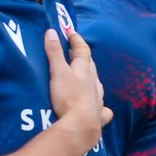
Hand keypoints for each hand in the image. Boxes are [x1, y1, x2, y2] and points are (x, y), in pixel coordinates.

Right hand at [45, 27, 110, 149]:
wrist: (82, 124)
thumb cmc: (69, 95)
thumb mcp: (58, 71)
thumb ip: (54, 52)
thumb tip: (52, 32)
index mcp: (85, 69)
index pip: (83, 50)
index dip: (76, 40)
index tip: (70, 32)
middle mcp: (95, 82)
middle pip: (90, 65)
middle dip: (84, 57)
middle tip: (76, 52)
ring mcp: (98, 98)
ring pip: (97, 84)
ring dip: (91, 78)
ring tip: (85, 77)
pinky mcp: (98, 115)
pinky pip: (103, 108)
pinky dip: (101, 106)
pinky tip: (102, 108)